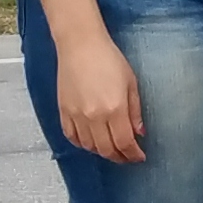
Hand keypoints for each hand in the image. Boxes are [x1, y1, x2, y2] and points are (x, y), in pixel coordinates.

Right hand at [53, 26, 147, 162]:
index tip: (138, 157)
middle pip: (106, 149)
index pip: (124, 143)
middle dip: (119, 157)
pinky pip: (72, 137)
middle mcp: (94, 116)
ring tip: (111, 149)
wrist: (81, 45)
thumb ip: (135, 111)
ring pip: (89, 146)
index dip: (133, 154)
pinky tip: (91, 142)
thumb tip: (139, 132)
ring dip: (102, 152)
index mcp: (114, 109)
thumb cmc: (108, 58)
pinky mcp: (64, 111)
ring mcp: (77, 115)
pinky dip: (82, 144)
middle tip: (127, 157)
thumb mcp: (131, 83)